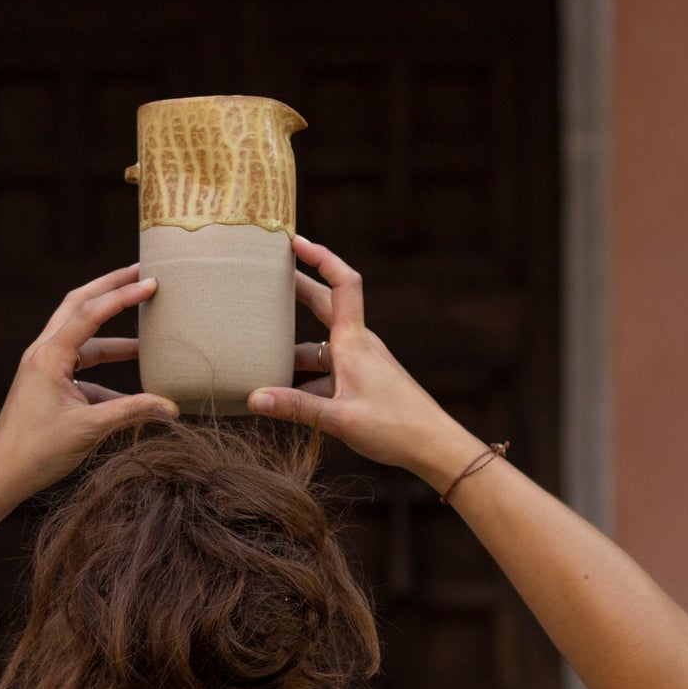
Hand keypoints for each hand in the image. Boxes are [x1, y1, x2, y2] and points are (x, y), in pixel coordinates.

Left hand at [0, 263, 179, 501]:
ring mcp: (43, 367)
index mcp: (49, 356)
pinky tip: (130, 394)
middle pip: (78, 306)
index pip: (90, 313)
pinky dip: (105, 372)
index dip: (122, 296)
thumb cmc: (38, 452)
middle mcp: (43, 353)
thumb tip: (172, 407)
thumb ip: (133, 412)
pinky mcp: (46, 383)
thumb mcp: (90, 429)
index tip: (151, 283)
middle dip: (110, 289)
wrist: (1, 475)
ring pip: (80, 336)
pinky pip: (80, 367)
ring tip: (147, 339)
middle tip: (139, 273)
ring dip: (112, 337)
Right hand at [247, 235, 473, 483]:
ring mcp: (360, 363)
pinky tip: (285, 397)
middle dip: (296, 288)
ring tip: (260, 352)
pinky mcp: (361, 382)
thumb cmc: (395, 428)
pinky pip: (327, 370)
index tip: (295, 242)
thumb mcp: (339, 418)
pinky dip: (305, 377)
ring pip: (320, 346)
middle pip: (324, 305)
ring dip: (293, 349)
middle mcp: (357, 345)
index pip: (342, 284)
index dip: (320, 257)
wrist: (433, 446)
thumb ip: (296, 407)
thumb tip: (253, 398)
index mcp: (354, 342)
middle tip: (267, 275)